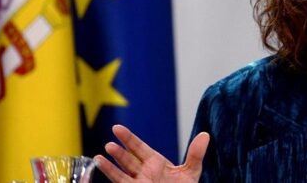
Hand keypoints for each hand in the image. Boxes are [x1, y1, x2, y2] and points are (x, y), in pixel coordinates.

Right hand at [95, 124, 209, 182]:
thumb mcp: (191, 171)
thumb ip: (196, 154)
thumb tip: (205, 135)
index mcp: (155, 162)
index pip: (139, 148)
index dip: (128, 138)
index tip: (117, 128)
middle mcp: (144, 172)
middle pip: (128, 159)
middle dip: (119, 151)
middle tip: (111, 141)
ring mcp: (138, 182)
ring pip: (121, 172)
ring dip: (111, 165)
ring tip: (100, 155)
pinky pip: (121, 182)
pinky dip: (112, 174)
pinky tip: (102, 167)